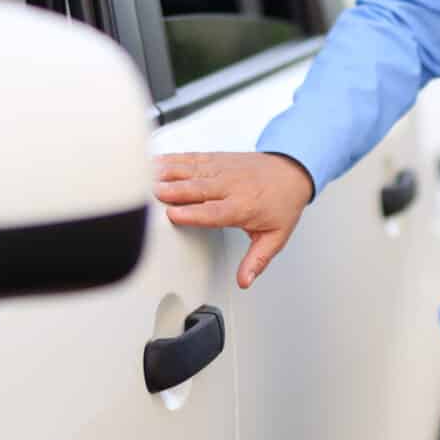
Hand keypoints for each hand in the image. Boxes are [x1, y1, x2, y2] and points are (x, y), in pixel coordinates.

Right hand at [155, 152, 313, 288]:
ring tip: (147, 175)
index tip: (173, 215)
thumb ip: (256, 260)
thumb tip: (245, 280)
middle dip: (174, 190)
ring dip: (169, 172)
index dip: (192, 213)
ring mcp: (222, 170)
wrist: (292, 171)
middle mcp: (231, 186)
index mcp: (243, 206)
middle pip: (198, 188)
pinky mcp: (217, 159)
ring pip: (192, 170)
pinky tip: (157, 161)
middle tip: (152, 193)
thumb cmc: (282, 203)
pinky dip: (173, 159)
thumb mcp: (275, 237)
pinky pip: (192, 158)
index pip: (214, 211)